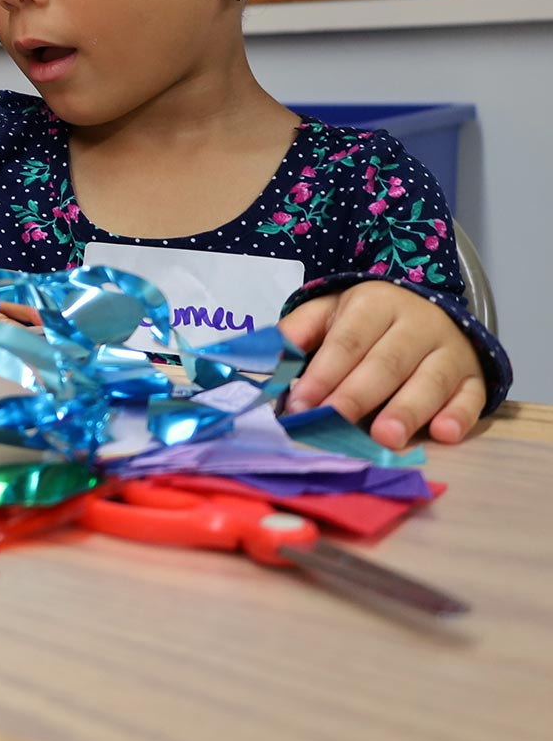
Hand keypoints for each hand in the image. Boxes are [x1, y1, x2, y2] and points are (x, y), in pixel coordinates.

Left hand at [278, 281, 483, 448]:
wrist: (427, 310)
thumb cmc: (366, 321)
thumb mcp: (328, 312)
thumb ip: (297, 332)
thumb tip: (265, 360)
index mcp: (375, 303)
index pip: (347, 341)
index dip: (323, 373)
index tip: (300, 403)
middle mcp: (417, 324)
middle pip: (386, 362)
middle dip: (358, 394)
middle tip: (334, 421)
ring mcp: (450, 351)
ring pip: (430, 381)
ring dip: (407, 409)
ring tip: (385, 437)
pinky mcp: (474, 377)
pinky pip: (471, 397)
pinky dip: (459, 416)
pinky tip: (443, 434)